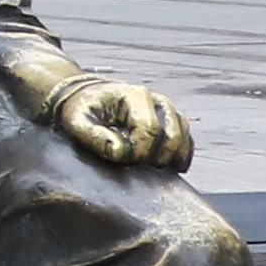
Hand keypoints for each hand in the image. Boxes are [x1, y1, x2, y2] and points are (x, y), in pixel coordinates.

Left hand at [44, 72, 196, 177]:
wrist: (90, 97)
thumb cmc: (83, 109)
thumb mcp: (77, 121)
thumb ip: (94, 137)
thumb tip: (119, 151)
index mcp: (135, 96)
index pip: (149, 130)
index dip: (138, 152)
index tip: (122, 159)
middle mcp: (157, 101)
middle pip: (172, 137)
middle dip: (155, 158)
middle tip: (135, 166)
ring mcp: (168, 111)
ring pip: (183, 139)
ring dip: (169, 159)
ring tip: (149, 168)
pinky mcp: (173, 122)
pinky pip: (187, 142)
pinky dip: (180, 157)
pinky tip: (166, 169)